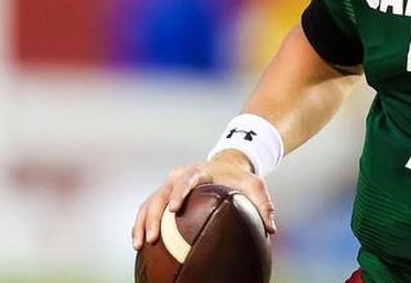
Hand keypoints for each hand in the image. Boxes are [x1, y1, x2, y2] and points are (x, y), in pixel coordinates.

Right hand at [131, 150, 275, 249]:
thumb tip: (271, 229)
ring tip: (139, 245)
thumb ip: (263, 204)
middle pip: (160, 194)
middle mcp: (178, 176)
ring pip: (149, 203)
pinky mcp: (163, 195)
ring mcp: (168, 185)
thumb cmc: (240, 177)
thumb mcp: (255, 185)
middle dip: (153, 216)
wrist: (227, 165)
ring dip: (141, 223)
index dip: (179, 193)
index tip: (174, 209)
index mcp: (198, 171)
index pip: (185, 179)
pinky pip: (148, 209)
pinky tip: (139, 244)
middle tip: (152, 237)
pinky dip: (141, 224)